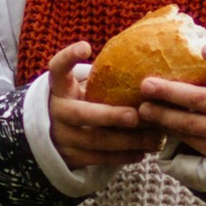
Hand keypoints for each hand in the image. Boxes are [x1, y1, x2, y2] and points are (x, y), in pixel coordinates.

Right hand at [47, 43, 166, 172]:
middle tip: (135, 116)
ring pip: (96, 140)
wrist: (51, 137)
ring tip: (155, 138)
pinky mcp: (71, 158)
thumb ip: (101, 79)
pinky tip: (143, 152)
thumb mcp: (80, 89)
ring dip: (128, 140)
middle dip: (110, 116)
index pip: (57, 68)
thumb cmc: (79, 103)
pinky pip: (99, 158)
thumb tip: (146, 60)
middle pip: (82, 114)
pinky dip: (123, 156)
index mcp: (59, 88)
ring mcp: (62, 137)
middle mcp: (57, 111)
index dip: (68, 57)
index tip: (86, 47)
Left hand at [136, 34, 205, 163]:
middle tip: (146, 85)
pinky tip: (154, 123)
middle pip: (201, 99)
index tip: (205, 49)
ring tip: (143, 108)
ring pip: (190, 123)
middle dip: (170, 92)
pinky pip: (189, 140)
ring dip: (163, 115)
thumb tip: (187, 43)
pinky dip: (170, 131)